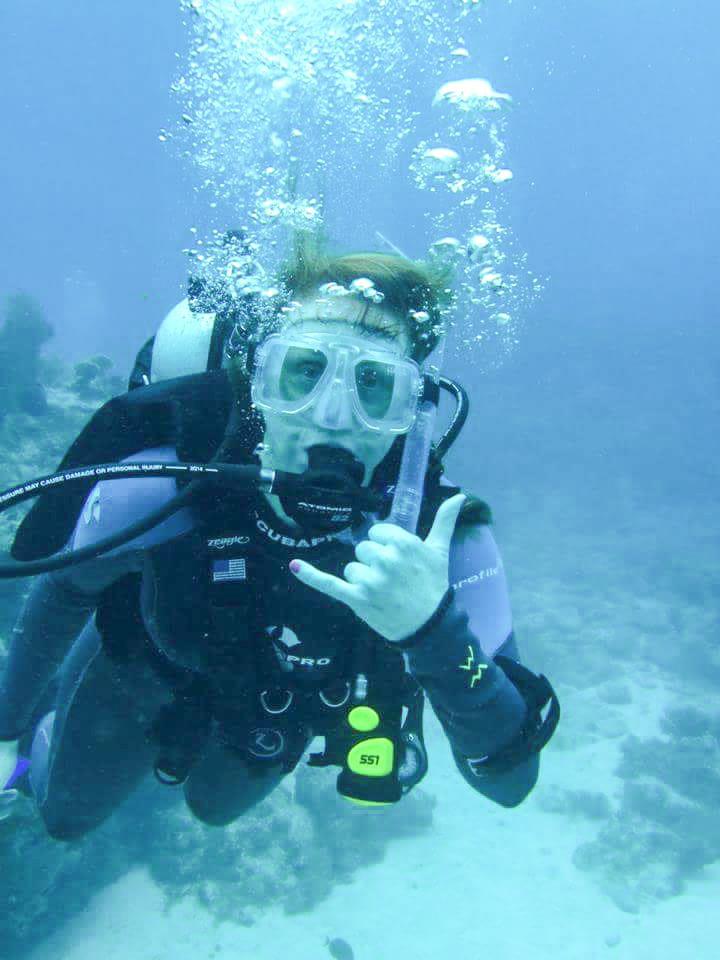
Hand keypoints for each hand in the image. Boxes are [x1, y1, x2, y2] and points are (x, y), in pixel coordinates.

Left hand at [289, 494, 465, 642]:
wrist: (431, 626)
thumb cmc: (434, 586)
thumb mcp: (440, 551)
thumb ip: (444, 521)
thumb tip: (459, 496)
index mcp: (403, 543)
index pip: (378, 532)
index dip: (386, 546)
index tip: (399, 561)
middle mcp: (385, 559)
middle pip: (363, 549)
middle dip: (375, 562)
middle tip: (393, 579)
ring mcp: (369, 580)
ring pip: (352, 567)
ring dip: (362, 578)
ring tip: (383, 592)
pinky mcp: (356, 599)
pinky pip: (328, 584)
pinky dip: (310, 576)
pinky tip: (294, 565)